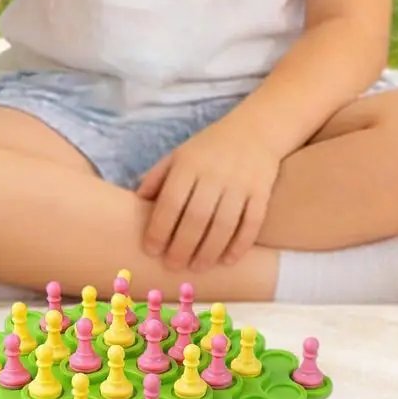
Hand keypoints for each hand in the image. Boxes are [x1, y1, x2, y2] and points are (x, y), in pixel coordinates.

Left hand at [138, 119, 282, 273]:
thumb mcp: (179, 155)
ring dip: (209, 251)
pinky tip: (228, 261)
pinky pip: (251, 223)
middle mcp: (214, 174)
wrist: (255, 130)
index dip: (160, 228)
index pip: (171, 201)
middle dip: (182, 246)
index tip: (151, 250)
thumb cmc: (209, 148)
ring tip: (197, 268)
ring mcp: (240, 183)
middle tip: (173, 266)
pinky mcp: (261, 192)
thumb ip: (157, 178)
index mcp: (189, 164)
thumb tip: (135, 203)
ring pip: (224, 224)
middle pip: (196, 217)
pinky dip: (240, 245)